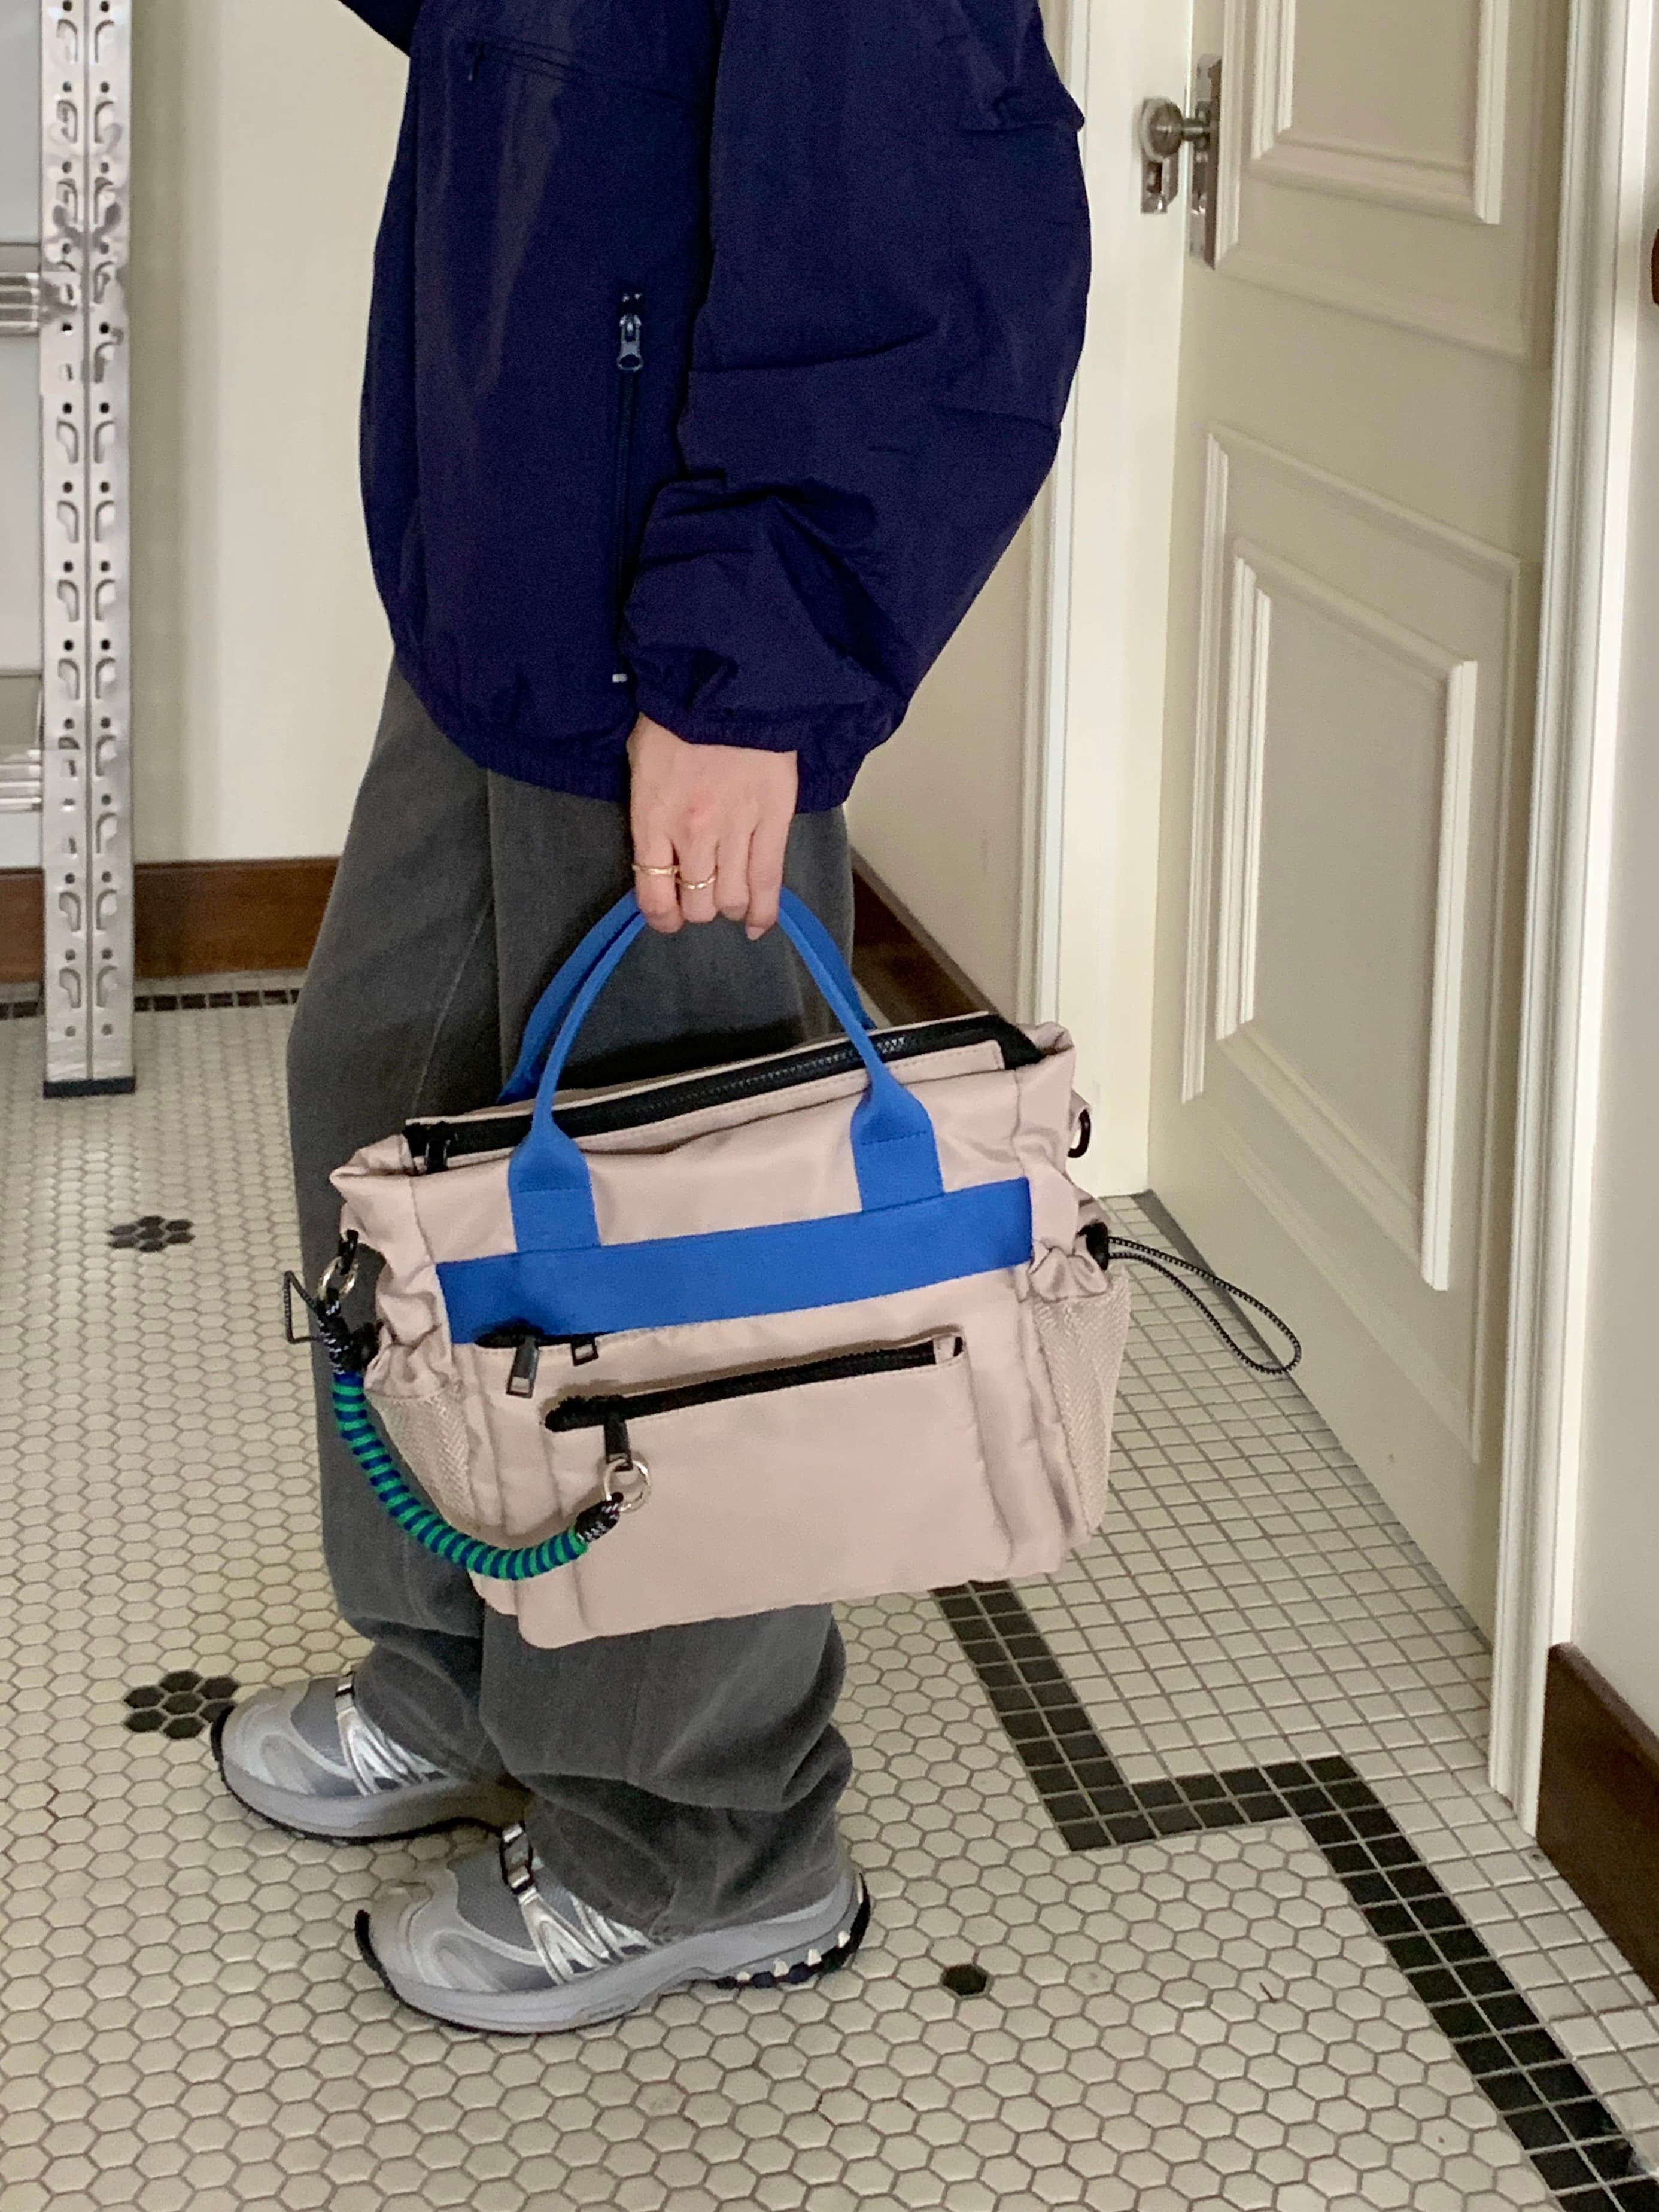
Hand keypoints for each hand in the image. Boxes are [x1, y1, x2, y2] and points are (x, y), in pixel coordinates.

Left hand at [627, 714, 798, 938]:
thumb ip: (648, 812)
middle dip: (698, 910)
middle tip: (702, 897)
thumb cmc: (676, 719)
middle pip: (697, 905)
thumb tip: (658, 853)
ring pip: (734, 898)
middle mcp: (693, 834)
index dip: (661, 918)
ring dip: (731, 908)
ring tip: (733, 902)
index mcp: (653, 819)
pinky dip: (765, 911)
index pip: (654, 895)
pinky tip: (759, 925)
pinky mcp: (774, 820)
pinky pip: (770, 880)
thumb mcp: (641, 763)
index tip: (667, 919)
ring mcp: (737, 829)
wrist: (726, 683)